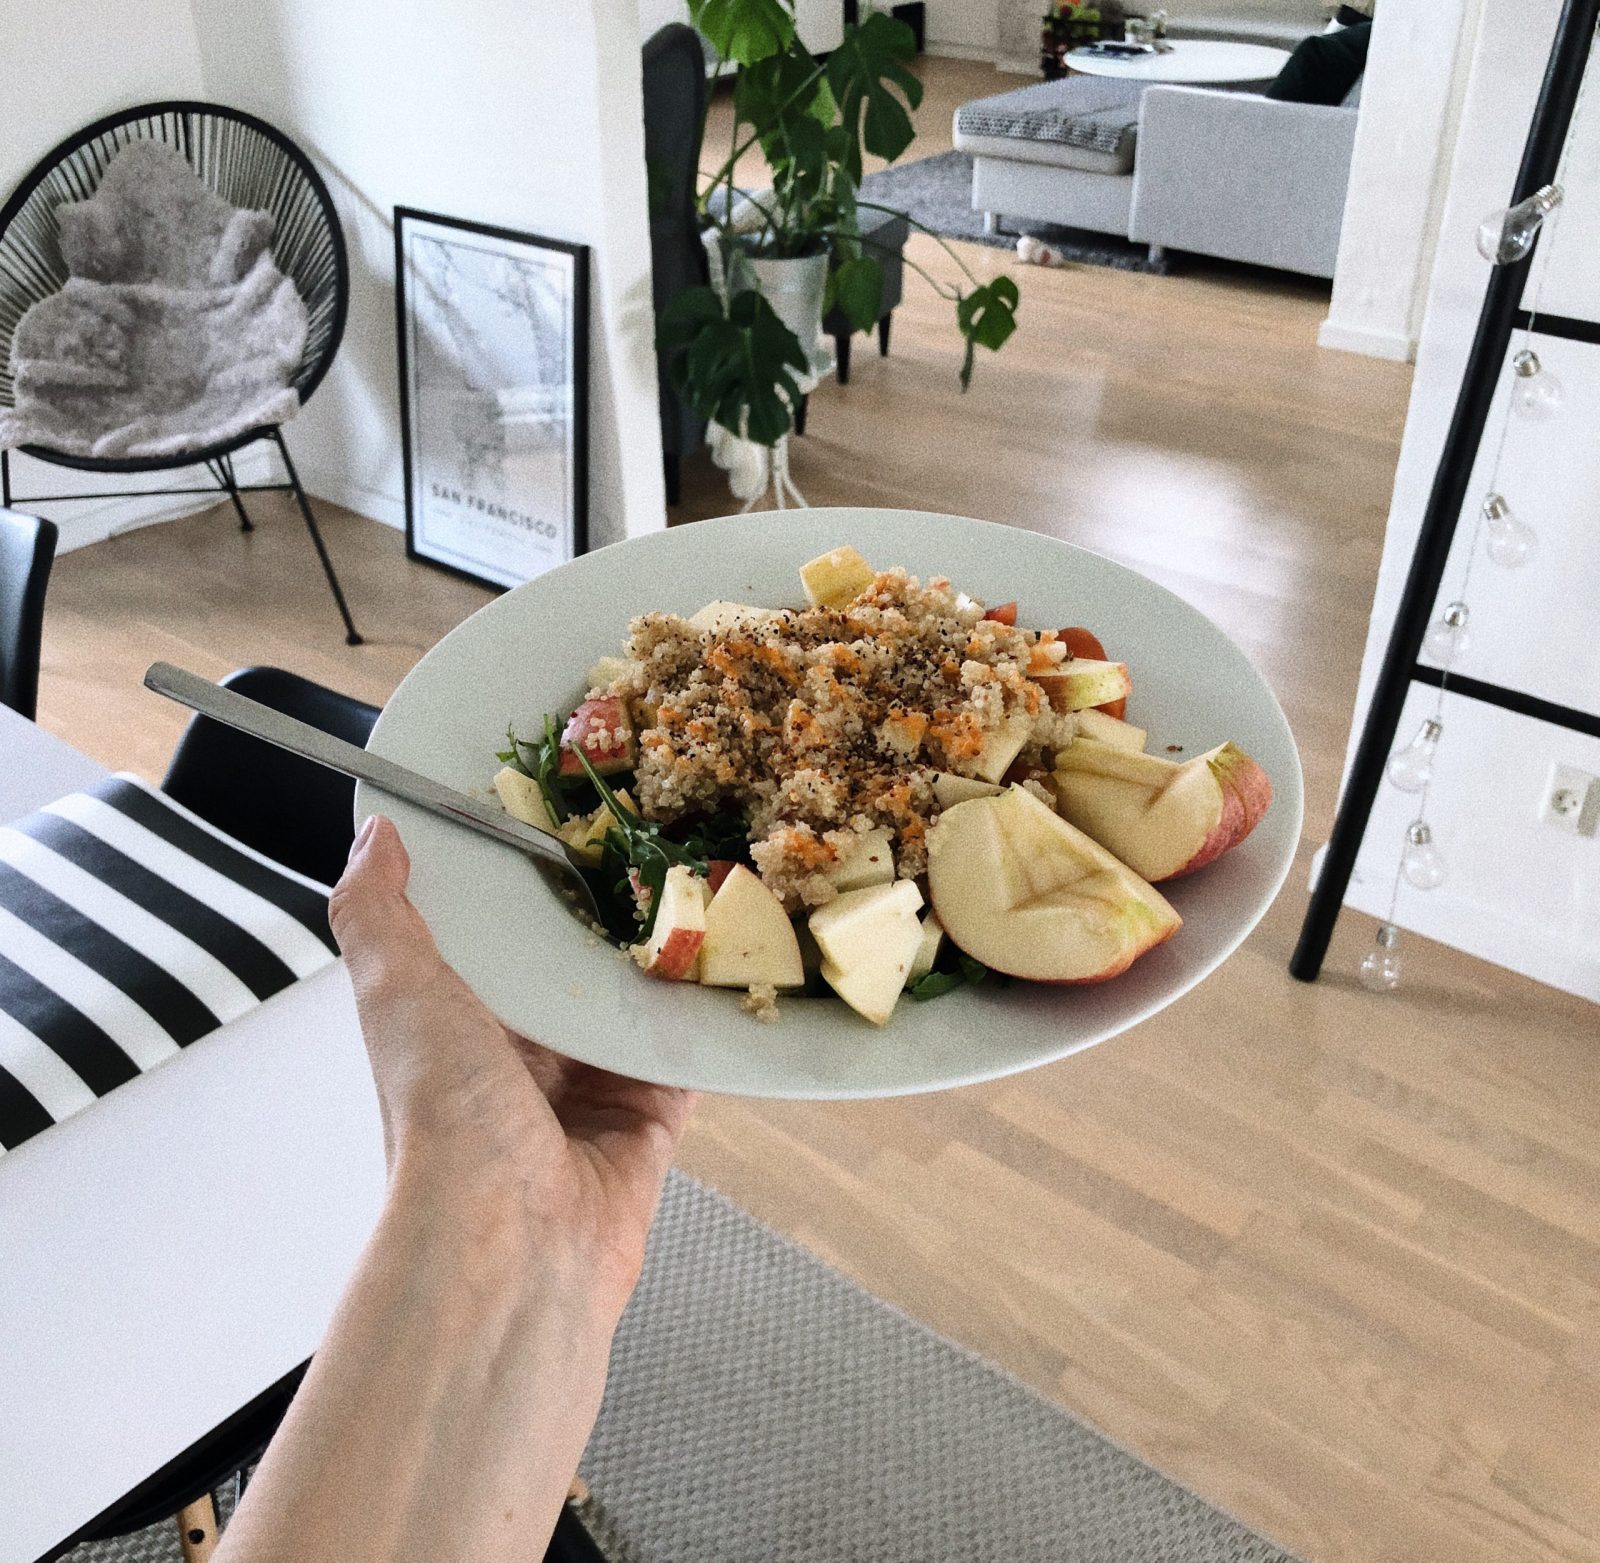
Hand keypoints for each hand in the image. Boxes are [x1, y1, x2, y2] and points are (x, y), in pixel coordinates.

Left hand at [329, 815, 695, 1319]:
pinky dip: (708, 1017)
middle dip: (604, 912)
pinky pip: (689, 1054)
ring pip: (636, 1003)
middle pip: (572, 966)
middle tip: (644, 839)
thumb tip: (374, 837)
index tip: (555, 815)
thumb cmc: (442, 1118)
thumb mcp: (393, 993)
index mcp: (459, 1023)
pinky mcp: (652, 1115)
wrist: (509, 1240)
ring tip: (697, 882)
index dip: (520, 879)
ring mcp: (592, 1087)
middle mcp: (524, 1055)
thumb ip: (374, 913)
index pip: (494, 936)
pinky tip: (728, 963)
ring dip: (663, 957)